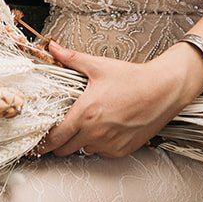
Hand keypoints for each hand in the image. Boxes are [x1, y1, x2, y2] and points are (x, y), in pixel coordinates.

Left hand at [35, 42, 202, 157]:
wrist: (163, 90)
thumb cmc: (133, 78)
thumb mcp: (98, 66)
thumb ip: (71, 59)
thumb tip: (53, 48)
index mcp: (85, 114)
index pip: (55, 138)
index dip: (43, 142)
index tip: (38, 142)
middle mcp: (95, 133)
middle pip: (65, 150)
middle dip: (60, 143)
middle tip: (62, 131)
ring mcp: (109, 144)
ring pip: (84, 150)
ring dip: (81, 142)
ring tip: (90, 124)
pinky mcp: (122, 150)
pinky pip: (102, 152)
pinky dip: (100, 144)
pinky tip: (106, 128)